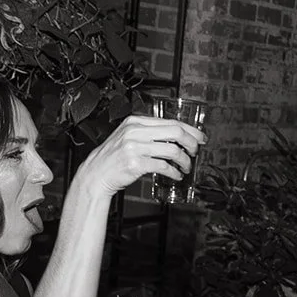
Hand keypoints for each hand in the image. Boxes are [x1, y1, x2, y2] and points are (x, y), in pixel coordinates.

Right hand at [71, 114, 205, 196]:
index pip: (171, 122)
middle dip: (191, 143)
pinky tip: (176, 175)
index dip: (191, 130)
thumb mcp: (128, 137)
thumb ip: (149, 133)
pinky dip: (174, 172)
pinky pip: (163, 166)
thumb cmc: (114, 157)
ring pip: (172, 150)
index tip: (200, 138)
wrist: (96, 173)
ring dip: (184, 161)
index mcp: (135, 122)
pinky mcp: (135, 163)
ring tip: (185, 167)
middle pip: (175, 133)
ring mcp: (134, 147)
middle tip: (195, 152)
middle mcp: (135, 131)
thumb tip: (177, 136)